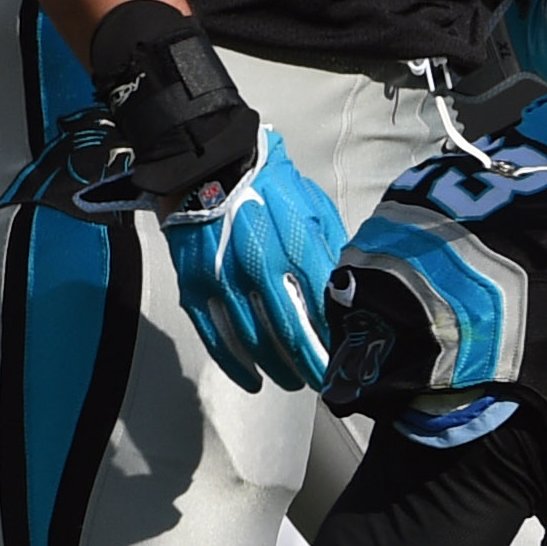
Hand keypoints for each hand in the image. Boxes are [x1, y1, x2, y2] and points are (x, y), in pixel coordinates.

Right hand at [162, 127, 347, 391]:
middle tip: (325, 383)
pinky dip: (235, 366)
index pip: (325, 310)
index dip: (338, 342)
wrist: (206, 162)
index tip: (350, 360)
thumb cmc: (268, 184)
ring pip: (255, 343)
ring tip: (294, 382)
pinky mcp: (195, 286)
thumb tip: (351, 291)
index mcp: (296, 247)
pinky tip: (253, 381)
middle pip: (292, 335)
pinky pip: (216, 337)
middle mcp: (259, 267)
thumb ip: (333, 250)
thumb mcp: (313, 208)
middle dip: (312, 366)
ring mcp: (223, 279)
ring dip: (278, 370)